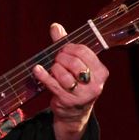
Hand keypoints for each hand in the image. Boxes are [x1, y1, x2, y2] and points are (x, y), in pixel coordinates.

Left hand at [32, 23, 108, 139]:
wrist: (74, 112)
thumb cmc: (76, 83)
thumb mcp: (76, 64)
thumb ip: (65, 45)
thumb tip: (55, 26)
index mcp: (101, 72)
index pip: (83, 51)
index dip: (69, 48)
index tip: (62, 50)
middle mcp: (95, 84)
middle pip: (73, 62)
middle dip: (60, 58)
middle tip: (57, 60)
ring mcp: (82, 94)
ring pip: (63, 74)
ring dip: (54, 69)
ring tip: (54, 70)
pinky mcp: (67, 101)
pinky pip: (52, 84)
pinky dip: (43, 75)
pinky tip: (37, 69)